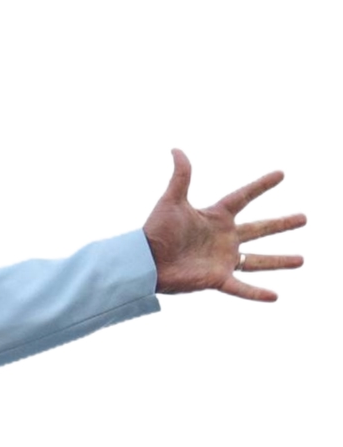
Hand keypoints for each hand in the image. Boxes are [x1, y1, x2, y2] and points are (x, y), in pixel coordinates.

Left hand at [145, 150, 305, 299]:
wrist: (143, 261)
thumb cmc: (155, 231)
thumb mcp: (172, 199)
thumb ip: (181, 174)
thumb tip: (175, 149)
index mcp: (216, 217)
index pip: (244, 196)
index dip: (261, 185)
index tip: (281, 174)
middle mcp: (224, 238)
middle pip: (260, 228)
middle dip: (282, 224)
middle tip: (304, 218)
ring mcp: (222, 259)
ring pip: (258, 260)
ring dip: (280, 260)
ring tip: (301, 260)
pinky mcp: (216, 278)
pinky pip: (241, 287)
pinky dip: (257, 293)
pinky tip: (275, 297)